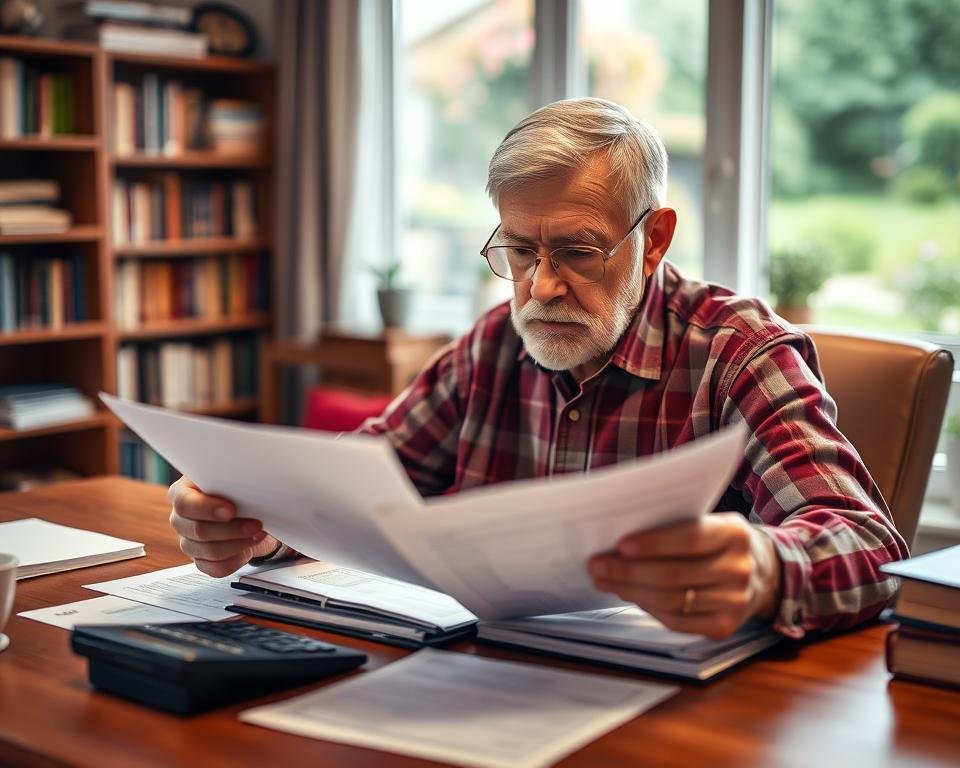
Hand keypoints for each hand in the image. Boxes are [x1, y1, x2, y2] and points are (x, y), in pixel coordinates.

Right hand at [167, 476, 278, 576]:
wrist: (244, 508)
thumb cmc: (234, 488)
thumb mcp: (231, 476)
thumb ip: (231, 478)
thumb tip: (249, 477)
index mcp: (182, 493)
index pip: (184, 503)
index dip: (208, 508)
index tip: (232, 510)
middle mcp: (180, 519)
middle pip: (199, 531)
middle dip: (232, 529)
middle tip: (256, 524)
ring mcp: (189, 542)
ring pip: (210, 552)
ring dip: (239, 544)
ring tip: (258, 534)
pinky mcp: (201, 561)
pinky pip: (216, 568)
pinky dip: (236, 560)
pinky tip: (248, 549)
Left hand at [587, 513, 781, 639]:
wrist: (762, 573)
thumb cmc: (718, 542)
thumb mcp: (709, 522)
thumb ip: (674, 526)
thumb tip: (620, 542)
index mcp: (734, 535)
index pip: (689, 538)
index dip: (653, 543)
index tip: (620, 544)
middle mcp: (739, 570)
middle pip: (674, 575)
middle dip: (628, 571)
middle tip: (596, 565)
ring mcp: (734, 602)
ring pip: (671, 600)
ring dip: (630, 590)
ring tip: (603, 580)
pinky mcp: (724, 627)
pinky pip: (676, 621)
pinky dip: (647, 607)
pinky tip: (627, 594)